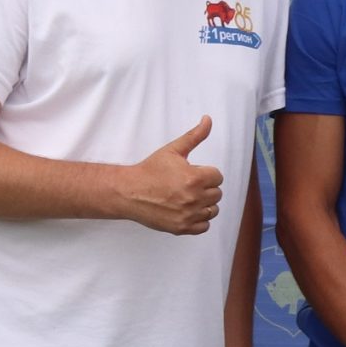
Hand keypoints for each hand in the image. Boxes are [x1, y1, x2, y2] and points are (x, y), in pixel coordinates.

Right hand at [118, 116, 223, 234]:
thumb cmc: (149, 170)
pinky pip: (204, 226)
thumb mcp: (173, 150)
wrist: (128, 192)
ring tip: (187, 197)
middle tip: (186, 185)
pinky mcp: (181, 227)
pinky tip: (187, 210)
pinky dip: (199, 220)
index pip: (217, 176)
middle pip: (216, 193)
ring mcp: (188, 214)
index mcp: (195, 178)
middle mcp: (194, 198)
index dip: (205, 173)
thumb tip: (208, 119)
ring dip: (204, 204)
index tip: (191, 173)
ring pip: (213, 210)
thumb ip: (194, 136)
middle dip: (205, 188)